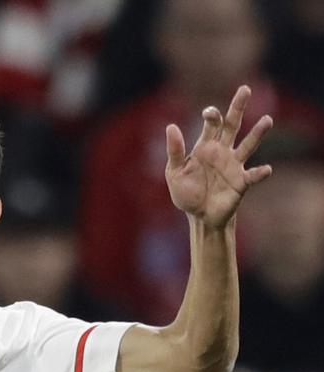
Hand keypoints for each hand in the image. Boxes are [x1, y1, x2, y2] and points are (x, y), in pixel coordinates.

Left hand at [165, 85, 273, 229]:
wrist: (199, 216)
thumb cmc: (187, 193)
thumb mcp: (174, 172)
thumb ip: (175, 151)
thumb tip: (171, 126)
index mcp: (205, 147)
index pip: (211, 124)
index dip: (211, 116)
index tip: (209, 113)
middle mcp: (222, 151)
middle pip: (232, 125)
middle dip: (238, 108)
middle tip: (244, 89)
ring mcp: (234, 165)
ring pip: (248, 145)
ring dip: (257, 133)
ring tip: (267, 120)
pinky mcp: (242, 182)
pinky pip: (253, 175)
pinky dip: (260, 172)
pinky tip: (266, 169)